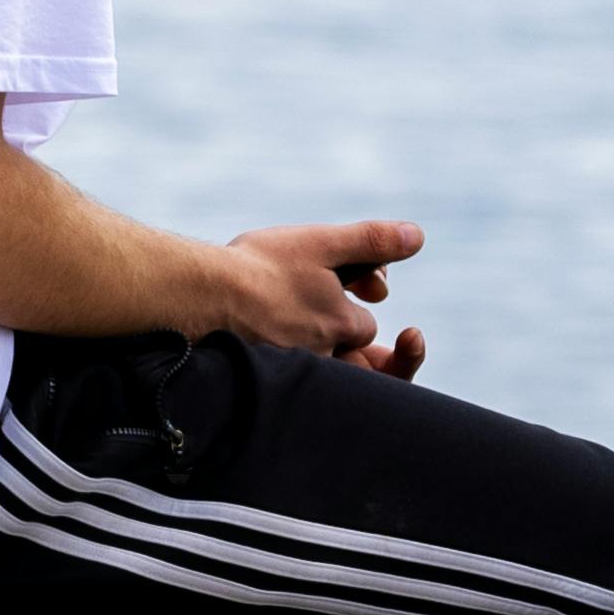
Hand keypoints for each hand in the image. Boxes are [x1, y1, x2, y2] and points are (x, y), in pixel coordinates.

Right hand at [206, 218, 430, 378]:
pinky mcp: (260, 379)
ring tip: (279, 310)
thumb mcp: (320, 242)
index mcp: (339, 325)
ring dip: (306, 339)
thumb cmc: (257, 266)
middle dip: (332, 324)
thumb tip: (417, 236)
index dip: (354, 297)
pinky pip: (284, 376)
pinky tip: (256, 328)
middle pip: (340, 347)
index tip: (338, 282)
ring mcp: (288, 372)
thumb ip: (370, 241)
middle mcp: (319, 357)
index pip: (363, 323)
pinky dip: (278, 354)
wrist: (196, 296)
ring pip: (312, 361)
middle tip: (304, 293)